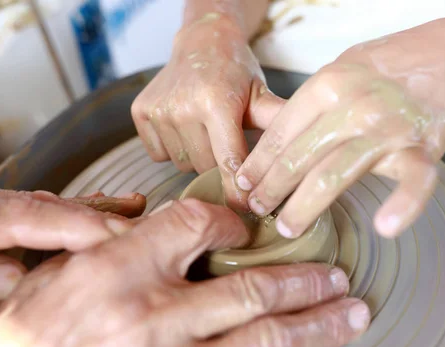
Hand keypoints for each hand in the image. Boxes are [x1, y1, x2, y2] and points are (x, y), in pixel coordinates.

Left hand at [0, 184, 145, 319]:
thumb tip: (14, 276)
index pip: (29, 214)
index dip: (79, 224)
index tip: (119, 235)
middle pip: (45, 204)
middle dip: (98, 214)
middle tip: (141, 222)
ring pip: (43, 203)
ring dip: (89, 210)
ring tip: (130, 208)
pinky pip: (31, 208)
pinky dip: (65, 211)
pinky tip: (89, 209)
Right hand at [0, 200, 369, 346]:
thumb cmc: (20, 343)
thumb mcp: (54, 276)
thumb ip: (110, 246)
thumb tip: (153, 223)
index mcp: (118, 270)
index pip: (196, 224)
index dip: (229, 219)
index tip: (243, 226)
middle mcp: (152, 317)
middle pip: (253, 286)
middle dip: (304, 279)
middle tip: (336, 275)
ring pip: (267, 340)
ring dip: (318, 323)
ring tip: (352, 312)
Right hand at [131, 14, 283, 209]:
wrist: (202, 41)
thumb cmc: (236, 72)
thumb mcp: (260, 94)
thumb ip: (275, 123)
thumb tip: (304, 151)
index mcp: (216, 103)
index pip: (228, 162)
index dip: (238, 190)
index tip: (246, 207)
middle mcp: (182, 107)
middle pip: (204, 168)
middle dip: (218, 164)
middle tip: (226, 141)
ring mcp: (158, 110)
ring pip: (182, 163)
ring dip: (196, 156)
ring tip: (205, 130)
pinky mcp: (140, 113)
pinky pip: (159, 154)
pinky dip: (173, 148)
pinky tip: (183, 127)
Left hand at [235, 17, 444, 237]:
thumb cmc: (386, 70)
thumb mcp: (339, 74)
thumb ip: (308, 107)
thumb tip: (268, 145)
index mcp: (328, 85)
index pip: (281, 133)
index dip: (257, 163)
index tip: (243, 184)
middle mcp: (354, 106)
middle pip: (299, 157)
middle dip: (271, 189)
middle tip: (256, 210)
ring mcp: (388, 129)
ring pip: (335, 176)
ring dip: (304, 207)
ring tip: (286, 227)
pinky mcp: (423, 148)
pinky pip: (414, 182)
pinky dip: (403, 206)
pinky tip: (385, 227)